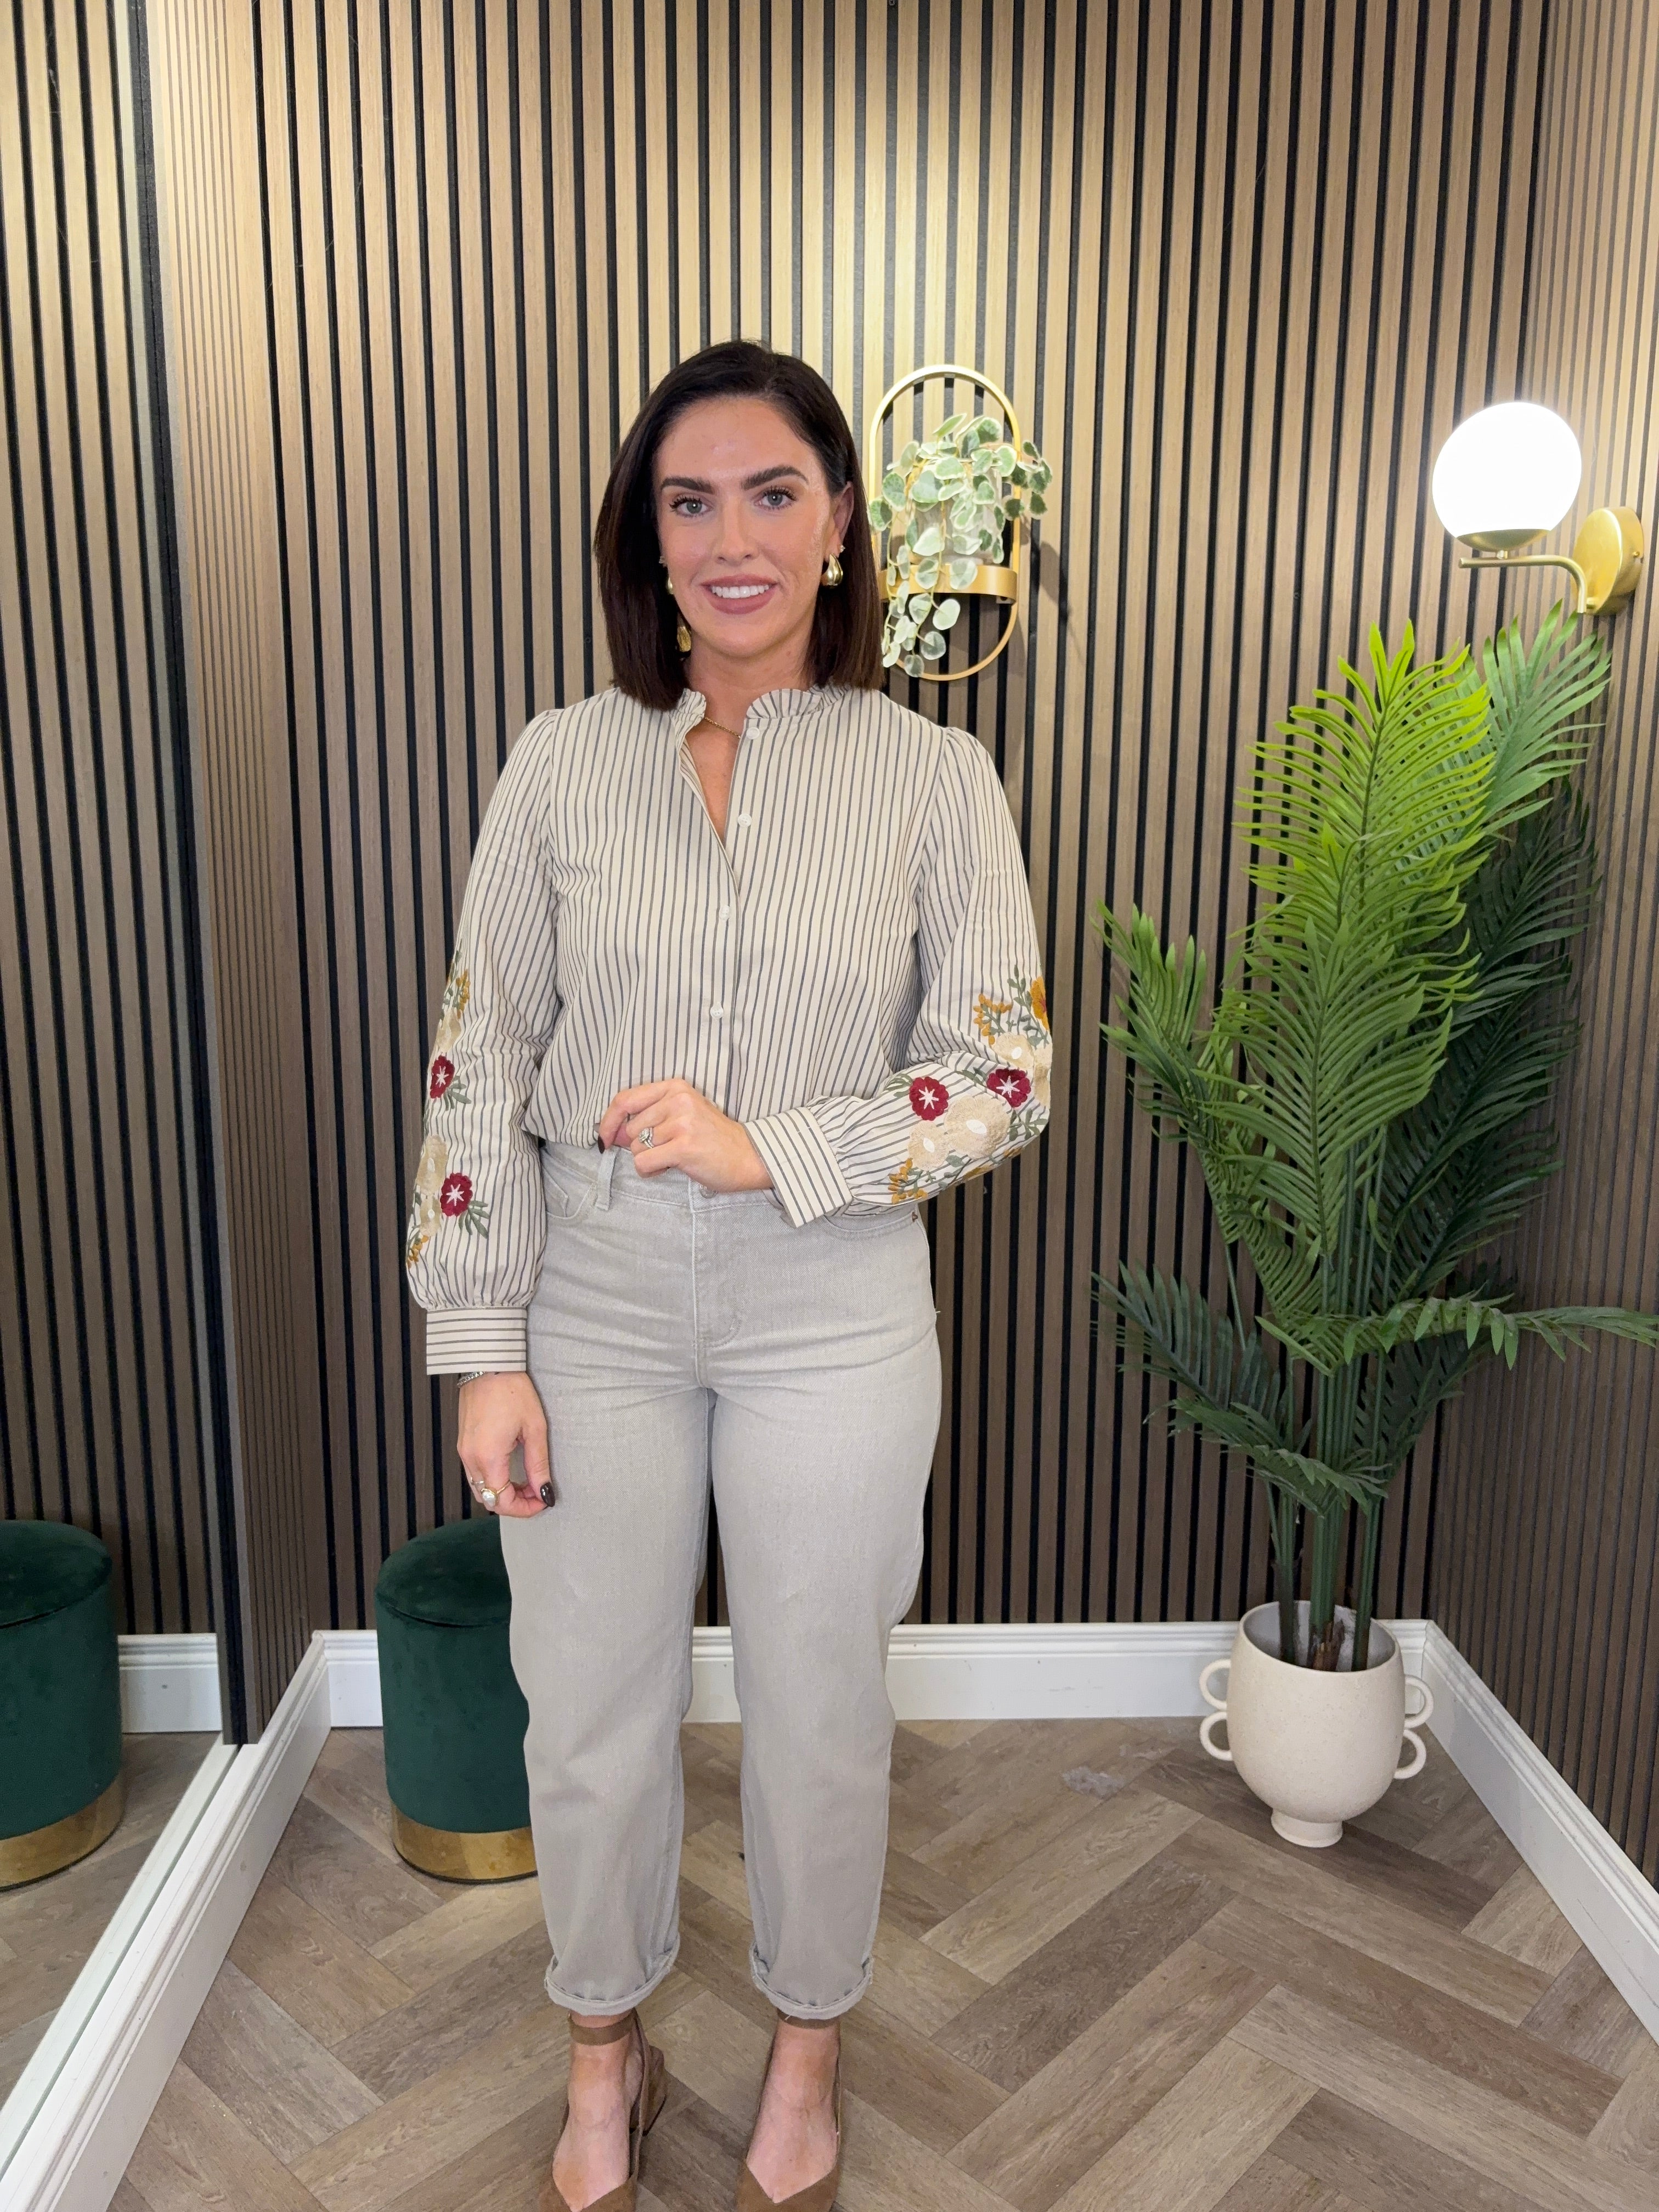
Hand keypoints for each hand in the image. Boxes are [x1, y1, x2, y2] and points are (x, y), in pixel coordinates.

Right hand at [457, 1373, 552, 1515]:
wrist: (488, 1364)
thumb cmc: (512, 1390)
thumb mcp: (535, 1429)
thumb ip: (538, 1465)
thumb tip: (545, 1492)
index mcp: (488, 1457)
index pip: (502, 1502)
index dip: (525, 1509)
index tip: (543, 1501)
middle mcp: (470, 1459)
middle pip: (489, 1500)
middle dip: (514, 1503)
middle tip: (537, 1492)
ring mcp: (464, 1451)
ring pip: (480, 1489)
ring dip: (503, 1492)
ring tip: (527, 1481)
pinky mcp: (463, 1443)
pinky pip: (475, 1474)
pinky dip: (493, 1480)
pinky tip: (511, 1470)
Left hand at [597, 1077, 773, 1191]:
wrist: (748, 1156)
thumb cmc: (712, 1138)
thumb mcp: (682, 1114)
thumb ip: (649, 1117)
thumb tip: (611, 1134)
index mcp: (675, 1087)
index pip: (625, 1099)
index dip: (608, 1121)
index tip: (605, 1137)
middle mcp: (677, 1100)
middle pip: (630, 1129)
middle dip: (639, 1146)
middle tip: (666, 1150)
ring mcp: (681, 1122)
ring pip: (636, 1149)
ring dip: (649, 1159)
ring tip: (674, 1157)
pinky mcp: (683, 1146)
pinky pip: (644, 1163)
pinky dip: (651, 1171)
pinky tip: (671, 1167)